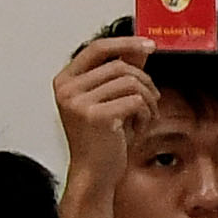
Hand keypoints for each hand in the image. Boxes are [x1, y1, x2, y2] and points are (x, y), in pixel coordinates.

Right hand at [53, 34, 154, 217]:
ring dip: (148, 100)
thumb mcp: (111, 101)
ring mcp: (78, 102)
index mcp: (65, 81)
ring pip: (132, 82)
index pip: (97, 48)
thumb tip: (139, 48)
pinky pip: (136, 100)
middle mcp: (67, 89)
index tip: (150, 44)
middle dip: (145, 82)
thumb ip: (121, 74)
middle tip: (152, 101)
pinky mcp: (95, 116)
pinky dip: (146, 113)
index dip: (125, 43)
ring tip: (144, 117)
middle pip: (120, 65)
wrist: (95, 174)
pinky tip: (138, 128)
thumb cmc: (103, 139)